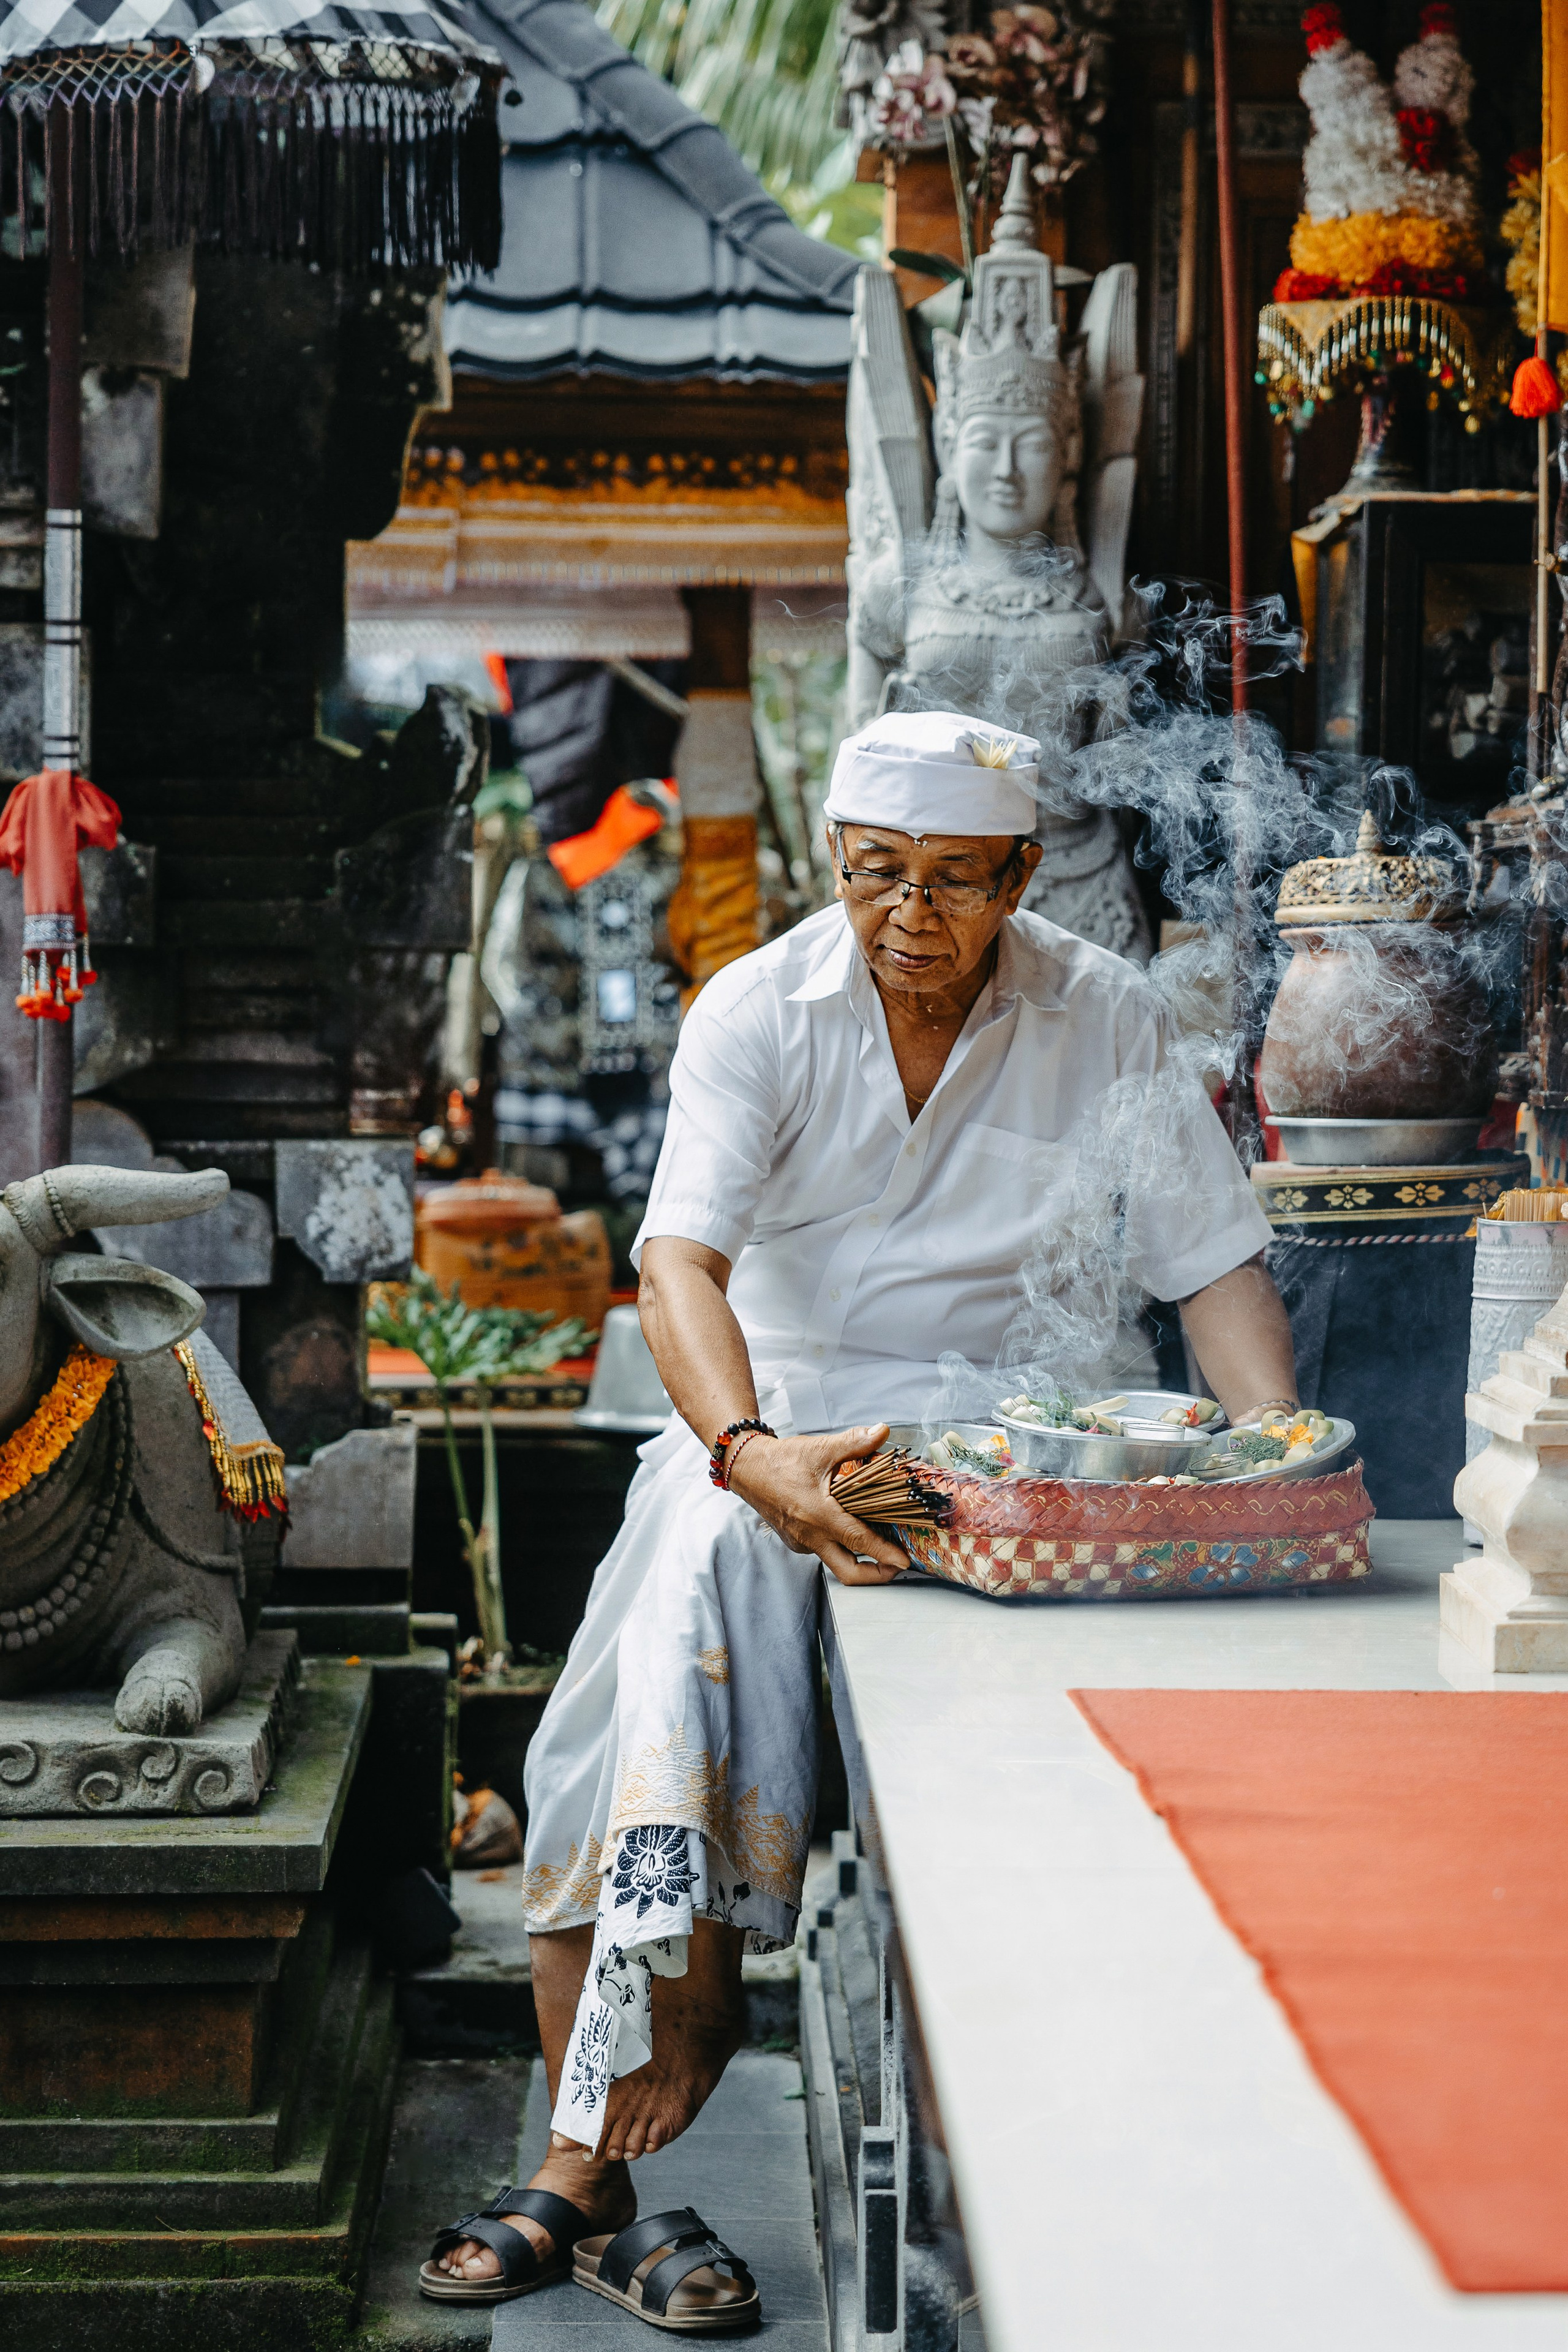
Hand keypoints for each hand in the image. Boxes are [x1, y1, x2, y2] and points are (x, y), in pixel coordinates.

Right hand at [726, 1424, 906, 1585]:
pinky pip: (823, 1551)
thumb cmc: (781, 1461)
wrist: (748, 1469)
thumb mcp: (820, 1448)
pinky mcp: (796, 1542)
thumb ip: (855, 1442)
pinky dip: (841, 1546)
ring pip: (836, 1562)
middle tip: (897, 1565)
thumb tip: (882, 1431)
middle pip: (848, 1572)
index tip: (904, 1562)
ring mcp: (802, 1542)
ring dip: (859, 1558)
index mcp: (819, 1515)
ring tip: (880, 1543)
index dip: (884, 1554)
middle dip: (876, 1575)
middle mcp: (810, 1535)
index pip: (858, 1542)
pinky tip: (851, 1529)